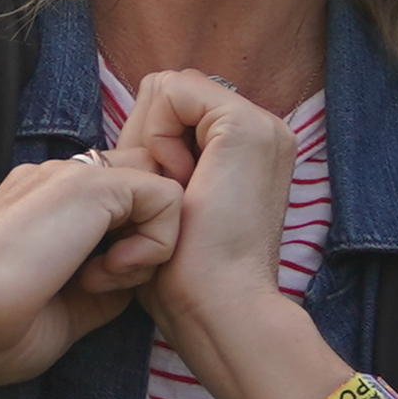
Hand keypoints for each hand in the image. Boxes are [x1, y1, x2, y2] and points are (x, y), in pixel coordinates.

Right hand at [0, 155, 186, 388]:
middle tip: (104, 285)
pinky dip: (156, 243)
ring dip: (148, 243)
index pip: (110, 203)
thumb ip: (93, 294)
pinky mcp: (91, 183)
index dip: (124, 244)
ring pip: (157, 187)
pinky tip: (109, 274)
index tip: (93, 292)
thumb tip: (128, 287)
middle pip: (139, 188)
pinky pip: (166, 196)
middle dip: (145, 236)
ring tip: (100, 283)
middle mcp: (54, 182)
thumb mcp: (55, 317)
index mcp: (38, 208)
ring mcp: (70, 175)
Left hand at [109, 71, 302, 355]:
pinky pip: (173, 91)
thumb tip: (134, 137)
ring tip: (174, 194)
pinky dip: (157, 136)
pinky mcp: (245, 125)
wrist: (222, 310)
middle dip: (147, 140)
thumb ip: (161, 164)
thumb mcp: (170, 208)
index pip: (176, 109)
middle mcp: (263, 130)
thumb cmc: (188, 278)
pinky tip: (176, 182)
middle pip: (169, 96)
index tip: (164, 202)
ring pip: (168, 89)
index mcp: (250, 149)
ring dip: (151, 143)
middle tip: (166, 198)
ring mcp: (261, 124)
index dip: (149, 144)